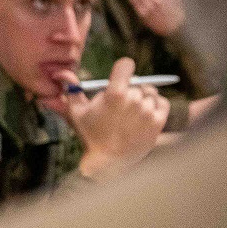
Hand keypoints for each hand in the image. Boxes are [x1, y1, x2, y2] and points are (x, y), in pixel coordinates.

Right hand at [69, 57, 166, 178]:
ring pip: (150, 93)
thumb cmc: (90, 136)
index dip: (122, 69)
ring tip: (131, 114)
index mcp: (114, 94)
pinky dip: (155, 106)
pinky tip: (144, 115)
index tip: (120, 77)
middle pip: (137, 83)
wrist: (108, 162)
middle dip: (129, 91)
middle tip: (120, 107)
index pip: (126, 65)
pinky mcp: (159, 121)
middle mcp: (133, 100)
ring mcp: (148, 110)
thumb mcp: (76, 113)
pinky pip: (162, 102)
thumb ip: (72, 91)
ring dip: (143, 99)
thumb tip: (64, 75)